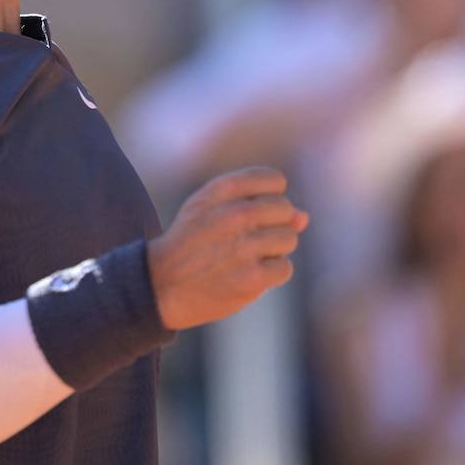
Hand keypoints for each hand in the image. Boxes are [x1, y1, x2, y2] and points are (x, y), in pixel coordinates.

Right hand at [147, 166, 308, 330]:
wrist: (160, 284)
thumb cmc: (191, 241)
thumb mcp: (209, 208)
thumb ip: (256, 202)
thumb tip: (305, 217)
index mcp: (222, 190)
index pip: (275, 180)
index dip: (270, 196)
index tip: (254, 212)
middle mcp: (235, 214)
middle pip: (286, 209)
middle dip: (275, 224)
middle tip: (250, 238)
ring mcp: (244, 247)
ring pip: (289, 239)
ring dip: (274, 250)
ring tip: (248, 256)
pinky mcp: (251, 278)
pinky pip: (284, 268)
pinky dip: (272, 274)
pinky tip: (251, 274)